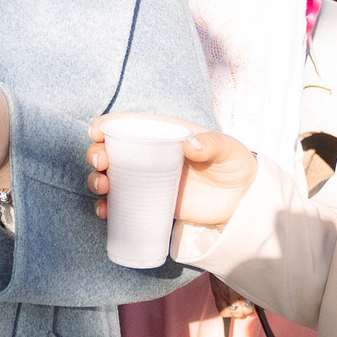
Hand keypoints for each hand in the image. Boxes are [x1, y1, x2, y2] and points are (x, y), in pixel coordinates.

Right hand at [85, 119, 253, 230]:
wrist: (241, 201)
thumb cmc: (234, 165)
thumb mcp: (227, 149)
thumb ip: (211, 144)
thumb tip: (189, 145)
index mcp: (163, 134)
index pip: (129, 125)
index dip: (107, 125)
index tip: (95, 132)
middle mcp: (149, 156)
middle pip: (112, 151)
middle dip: (96, 154)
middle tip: (100, 163)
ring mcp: (147, 181)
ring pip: (111, 177)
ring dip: (97, 180)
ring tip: (103, 187)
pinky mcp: (150, 203)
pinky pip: (121, 205)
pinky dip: (107, 207)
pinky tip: (105, 211)